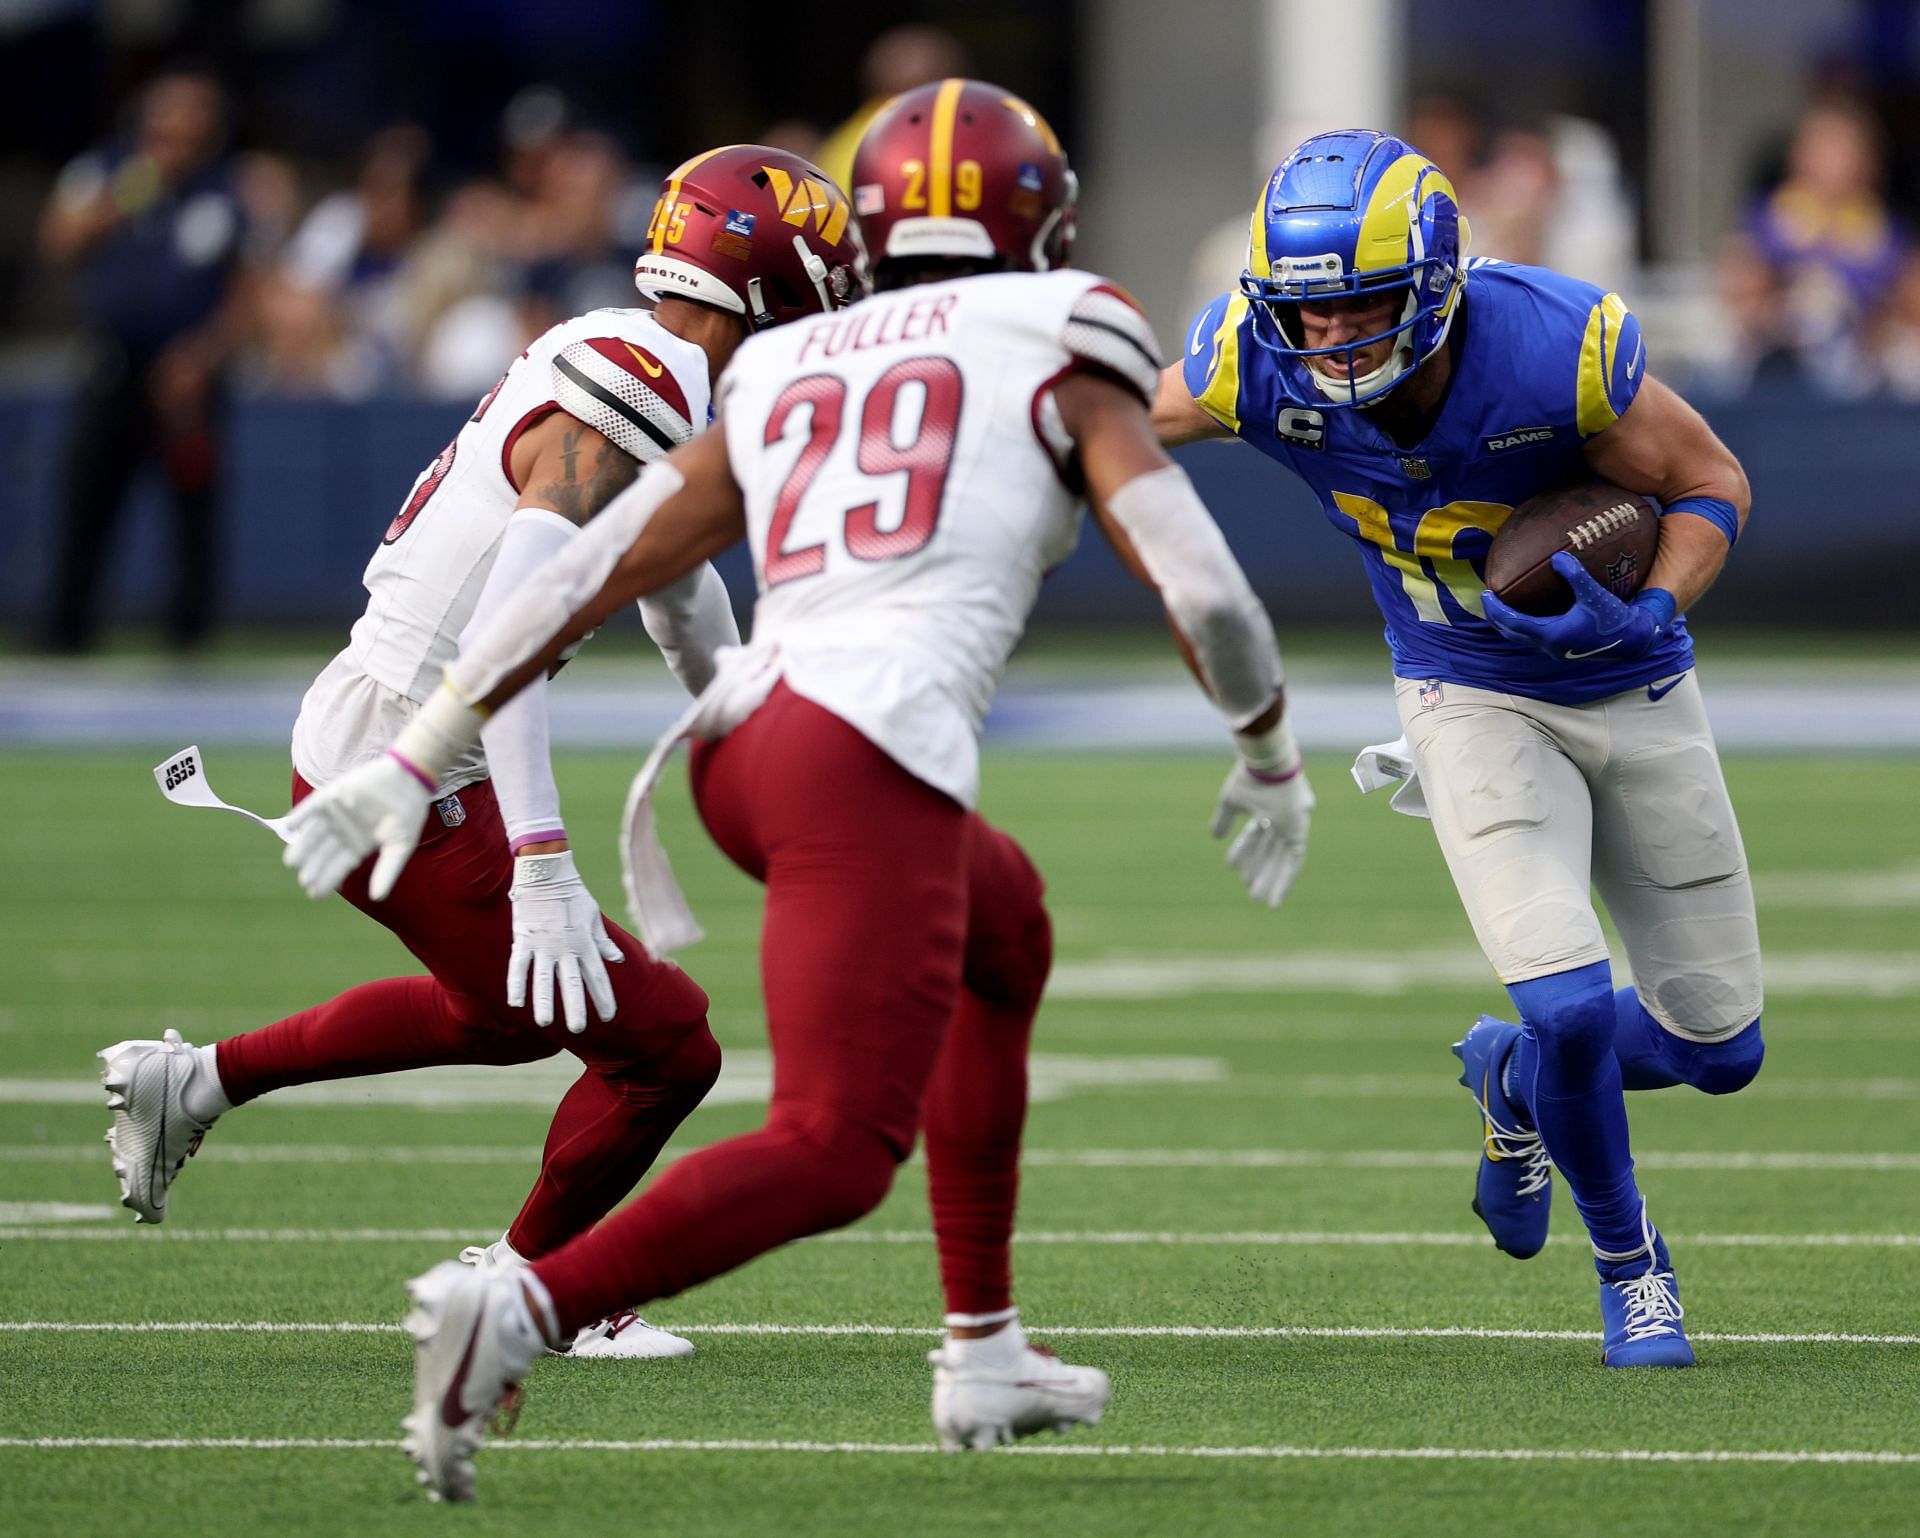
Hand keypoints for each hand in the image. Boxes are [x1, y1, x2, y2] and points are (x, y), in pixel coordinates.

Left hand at [283, 751, 433, 900]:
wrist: (410, 779)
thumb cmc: (408, 813)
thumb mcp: (400, 846)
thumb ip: (388, 870)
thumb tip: (377, 898)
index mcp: (357, 846)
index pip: (338, 867)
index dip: (327, 880)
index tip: (315, 894)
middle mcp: (342, 832)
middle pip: (323, 853)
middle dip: (314, 866)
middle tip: (305, 879)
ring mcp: (335, 814)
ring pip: (313, 833)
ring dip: (302, 846)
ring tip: (292, 860)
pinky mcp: (331, 795)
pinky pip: (311, 807)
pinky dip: (301, 815)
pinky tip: (291, 825)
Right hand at [507, 850, 623, 1031]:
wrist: (546, 872)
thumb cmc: (573, 894)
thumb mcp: (594, 917)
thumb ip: (603, 942)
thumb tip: (617, 960)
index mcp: (585, 943)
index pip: (597, 976)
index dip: (604, 997)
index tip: (609, 1016)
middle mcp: (566, 947)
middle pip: (572, 982)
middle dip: (576, 1007)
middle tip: (578, 1029)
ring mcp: (543, 945)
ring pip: (544, 979)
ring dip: (544, 1001)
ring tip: (545, 1023)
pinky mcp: (524, 939)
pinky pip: (519, 966)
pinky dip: (517, 984)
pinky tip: (516, 1003)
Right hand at [1210, 760, 1314, 906]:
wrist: (1268, 766)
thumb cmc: (1250, 778)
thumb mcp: (1231, 801)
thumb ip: (1224, 819)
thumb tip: (1214, 837)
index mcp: (1266, 807)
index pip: (1256, 835)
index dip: (1245, 851)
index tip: (1232, 867)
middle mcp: (1282, 818)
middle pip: (1270, 849)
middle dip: (1258, 869)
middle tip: (1248, 888)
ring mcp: (1292, 825)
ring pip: (1280, 859)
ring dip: (1268, 879)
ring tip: (1255, 898)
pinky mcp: (1299, 834)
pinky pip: (1294, 863)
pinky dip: (1284, 882)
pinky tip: (1274, 900)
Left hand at [1482, 553, 1675, 662]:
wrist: (1631, 641)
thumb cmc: (1613, 618)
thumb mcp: (1594, 594)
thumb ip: (1575, 574)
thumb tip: (1558, 555)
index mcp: (1551, 634)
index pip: (1512, 622)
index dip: (1496, 608)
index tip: (1486, 593)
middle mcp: (1548, 646)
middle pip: (1510, 632)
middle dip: (1496, 616)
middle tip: (1487, 597)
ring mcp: (1554, 650)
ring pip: (1521, 638)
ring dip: (1508, 623)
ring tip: (1501, 606)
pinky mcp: (1562, 650)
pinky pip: (1533, 638)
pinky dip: (1522, 627)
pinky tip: (1527, 614)